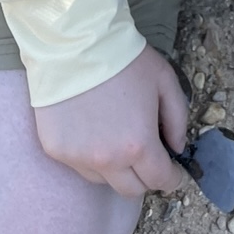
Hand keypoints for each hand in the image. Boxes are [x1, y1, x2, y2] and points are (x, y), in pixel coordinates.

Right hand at [34, 44, 188, 198]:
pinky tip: (91, 129)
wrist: (75, 43)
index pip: (160, 180)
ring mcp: (78, 158)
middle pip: (132, 190)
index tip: (174, 172)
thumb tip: (177, 148)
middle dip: (145, 177)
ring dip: (116, 168)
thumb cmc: (124, 60)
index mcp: (138, 145)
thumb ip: (178, 118)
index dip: (172, 178)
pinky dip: (90, 156)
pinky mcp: (56, 150)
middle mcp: (107, 160)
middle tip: (147, 156)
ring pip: (104, 180)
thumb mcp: (165, 81)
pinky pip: (79, 165)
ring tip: (116, 138)